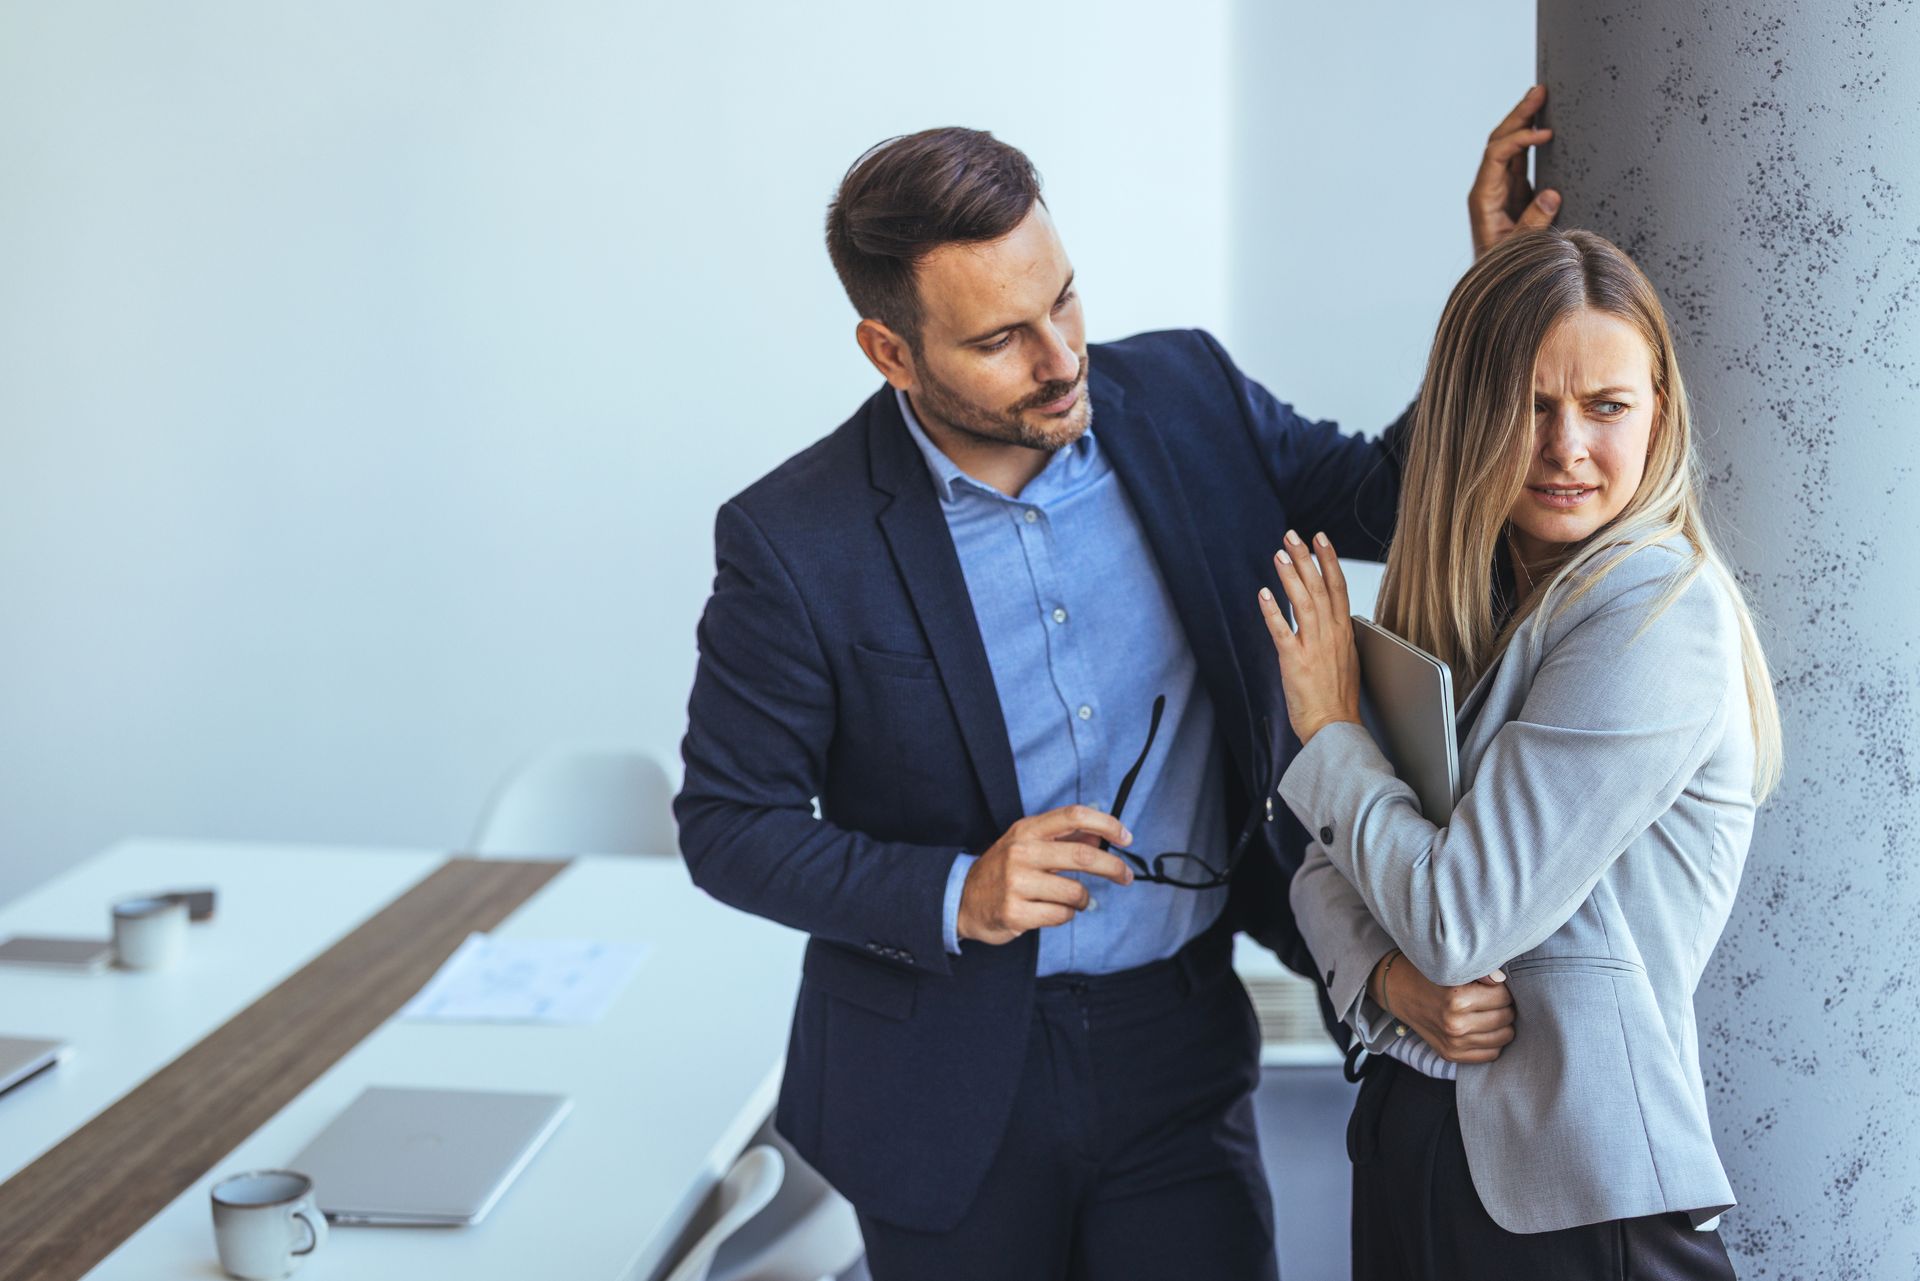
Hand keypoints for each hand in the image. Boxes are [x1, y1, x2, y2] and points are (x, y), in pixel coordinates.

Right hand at [957, 805, 1136, 945]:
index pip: (1074, 816)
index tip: (1125, 837)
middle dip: (1113, 867)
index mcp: (1027, 830)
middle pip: (1082, 856)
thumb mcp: (1027, 844)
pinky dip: (1067, 915)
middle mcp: (1021, 852)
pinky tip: (1055, 911)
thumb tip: (1100, 836)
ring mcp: (1016, 883)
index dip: (1106, 824)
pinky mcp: (1015, 912)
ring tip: (1077, 901)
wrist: (961, 899)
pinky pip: (1061, 915)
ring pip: (1075, 892)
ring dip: (1084, 899)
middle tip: (1125, 877)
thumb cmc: (1003, 870)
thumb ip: (1063, 838)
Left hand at [1258, 529, 1361, 744]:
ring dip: (1291, 577)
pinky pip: (1283, 632)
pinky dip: (1273, 612)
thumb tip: (1333, 618)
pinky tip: (1263, 594)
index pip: (1338, 587)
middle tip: (1293, 535)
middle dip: (1307, 558)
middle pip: (1320, 588)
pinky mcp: (1295, 662)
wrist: (1335, 728)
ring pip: (1304, 603)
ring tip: (1279, 554)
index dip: (1329, 560)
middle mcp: (1331, 635)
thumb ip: (1337, 635)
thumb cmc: (1337, 700)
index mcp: (1343, 633)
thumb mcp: (1346, 659)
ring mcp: (1314, 648)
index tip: (1320, 538)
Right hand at [1371, 951, 1515, 1063]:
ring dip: (1501, 1024)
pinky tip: (1483, 1028)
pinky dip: (1493, 1041)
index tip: (1492, 986)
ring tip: (1489, 1012)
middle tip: (1491, 998)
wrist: (1396, 990)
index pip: (1504, 996)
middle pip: (1506, 1017)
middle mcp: (1455, 1024)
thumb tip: (1502, 980)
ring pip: (1503, 1037)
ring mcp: (1453, 1043)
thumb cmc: (1426, 973)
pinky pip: (1491, 1054)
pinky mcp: (1451, 1054)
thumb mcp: (1450, 966)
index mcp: (1456, 999)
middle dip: (1504, 1006)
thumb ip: (1480, 970)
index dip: (1502, 989)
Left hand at [1469, 84, 1560, 258]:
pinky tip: (1541, 123)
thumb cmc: (1503, 268)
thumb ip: (1532, 223)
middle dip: (1519, 116)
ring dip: (1524, 121)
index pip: (1496, 156)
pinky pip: (1520, 159)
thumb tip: (1551, 195)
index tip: (1545, 133)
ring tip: (1540, 96)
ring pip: (1509, 146)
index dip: (1519, 140)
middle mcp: (1489, 188)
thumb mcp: (1518, 248)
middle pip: (1499, 142)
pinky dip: (1530, 139)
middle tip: (1538, 91)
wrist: (1495, 282)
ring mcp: (1501, 189)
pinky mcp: (1514, 193)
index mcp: (1483, 198)